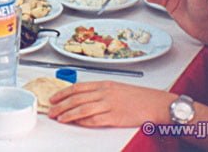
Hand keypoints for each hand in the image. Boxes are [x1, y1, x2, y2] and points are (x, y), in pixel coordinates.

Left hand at [48, 81, 173, 126]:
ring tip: (59, 118)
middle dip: (61, 105)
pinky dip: (83, 122)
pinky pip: (95, 120)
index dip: (62, 93)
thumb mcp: (116, 88)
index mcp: (104, 84)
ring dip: (68, 114)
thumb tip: (82, 98)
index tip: (53, 98)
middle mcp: (105, 93)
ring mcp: (110, 105)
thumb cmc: (138, 97)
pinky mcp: (115, 117)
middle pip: (76, 98)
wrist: (156, 104)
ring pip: (82, 109)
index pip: (77, 87)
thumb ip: (99, 92)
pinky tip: (75, 123)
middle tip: (51, 110)